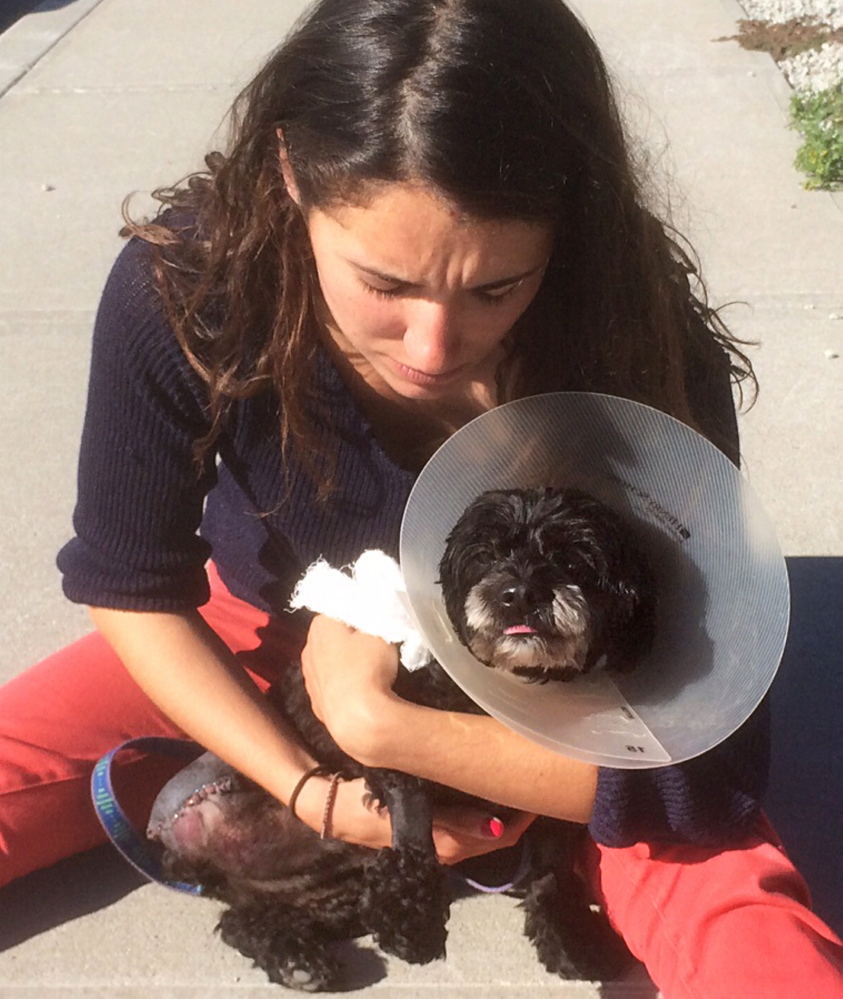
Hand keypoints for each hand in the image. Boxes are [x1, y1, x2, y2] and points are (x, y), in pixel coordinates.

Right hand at [296, 771, 535, 863]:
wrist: (327, 805)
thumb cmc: (363, 803)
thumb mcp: (405, 807)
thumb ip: (451, 821)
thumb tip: (497, 828)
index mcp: (444, 845)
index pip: (497, 838)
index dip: (522, 819)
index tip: (537, 792)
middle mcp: (444, 849)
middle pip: (493, 838)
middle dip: (516, 817)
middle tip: (532, 785)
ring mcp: (435, 842)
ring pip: (480, 834)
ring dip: (501, 815)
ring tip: (515, 787)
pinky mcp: (426, 831)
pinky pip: (465, 828)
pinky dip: (483, 815)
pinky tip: (487, 794)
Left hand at [300, 614, 399, 759]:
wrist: (357, 719)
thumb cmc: (368, 667)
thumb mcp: (382, 631)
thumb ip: (376, 618)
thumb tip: (373, 613)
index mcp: (320, 626)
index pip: (340, 609)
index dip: (360, 613)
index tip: (376, 621)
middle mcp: (307, 648)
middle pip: (333, 636)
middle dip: (351, 637)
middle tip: (375, 643)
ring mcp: (308, 677)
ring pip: (330, 661)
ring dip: (345, 662)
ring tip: (369, 670)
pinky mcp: (314, 702)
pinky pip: (331, 685)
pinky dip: (342, 685)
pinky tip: (358, 691)